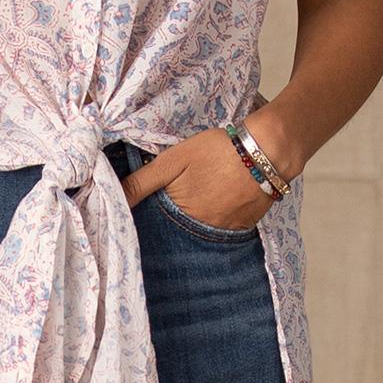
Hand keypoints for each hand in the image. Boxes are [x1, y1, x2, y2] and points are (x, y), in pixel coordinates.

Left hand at [123, 127, 275, 231]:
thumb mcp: (174, 160)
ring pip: (201, 231)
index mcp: (181, 214)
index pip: (156, 227)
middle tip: (180, 199)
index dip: (149, 219)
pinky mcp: (244, 226)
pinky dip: (216, 218)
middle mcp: (203, 230)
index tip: (143, 214)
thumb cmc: (218, 150)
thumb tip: (116, 199)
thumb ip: (143, 182)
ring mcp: (225, 230)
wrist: (267, 150)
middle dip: (172, 222)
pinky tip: (217, 201)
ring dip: (195, 220)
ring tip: (199, 198)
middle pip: (179, 232)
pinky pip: (223, 229)